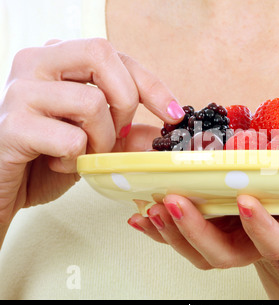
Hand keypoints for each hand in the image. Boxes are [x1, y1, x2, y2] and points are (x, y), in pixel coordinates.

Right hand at [0, 38, 183, 241]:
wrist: (4, 186)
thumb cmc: (48, 157)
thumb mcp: (97, 140)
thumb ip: (130, 132)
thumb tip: (166, 131)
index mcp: (58, 59)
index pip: (115, 55)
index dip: (151, 84)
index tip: (173, 113)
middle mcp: (36, 63)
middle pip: (101, 54)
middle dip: (126, 100)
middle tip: (117, 131)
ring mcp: (20, 92)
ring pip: (91, 102)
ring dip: (101, 139)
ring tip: (84, 153)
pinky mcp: (11, 126)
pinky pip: (70, 138)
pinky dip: (75, 159)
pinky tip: (60, 163)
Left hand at [128, 195, 278, 298]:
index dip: (261, 226)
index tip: (246, 201)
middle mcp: (268, 253)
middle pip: (225, 252)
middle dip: (195, 229)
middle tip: (172, 200)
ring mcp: (249, 252)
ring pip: (206, 252)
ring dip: (176, 230)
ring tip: (151, 206)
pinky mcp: (240, 246)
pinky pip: (199, 244)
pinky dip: (172, 232)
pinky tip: (149, 218)